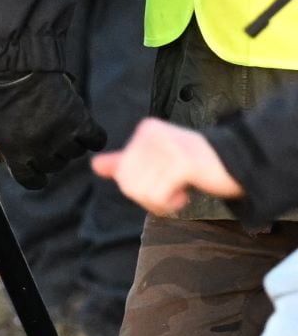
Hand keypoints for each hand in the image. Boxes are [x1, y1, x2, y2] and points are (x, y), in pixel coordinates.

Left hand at [0, 67, 107, 188]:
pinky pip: (96, 140)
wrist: (16, 69)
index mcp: (17, 154)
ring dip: (70, 143)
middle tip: (46, 136)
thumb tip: (4, 161)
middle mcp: (41, 150)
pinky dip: (93, 138)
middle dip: (51, 154)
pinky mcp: (80, 120)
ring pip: (75, 154)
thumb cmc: (0, 96)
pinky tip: (84, 130)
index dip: (35, 175)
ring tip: (61, 126)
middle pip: (55, 166)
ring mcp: (62, 136)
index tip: (36, 167)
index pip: (31, 181)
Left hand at [92, 116, 243, 214]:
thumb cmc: (196, 165)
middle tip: (170, 193)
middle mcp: (153, 134)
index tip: (163, 182)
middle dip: (148, 197)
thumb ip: (127, 162)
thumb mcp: (158, 160)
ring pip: (140, 191)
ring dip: (159, 203)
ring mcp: (168, 147)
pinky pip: (157, 196)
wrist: (239, 165)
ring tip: (178, 192)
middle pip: (127, 183)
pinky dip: (170, 205)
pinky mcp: (182, 162)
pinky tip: (184, 195)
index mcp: (146, 130)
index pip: (122, 172)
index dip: (139, 188)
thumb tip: (95, 166)